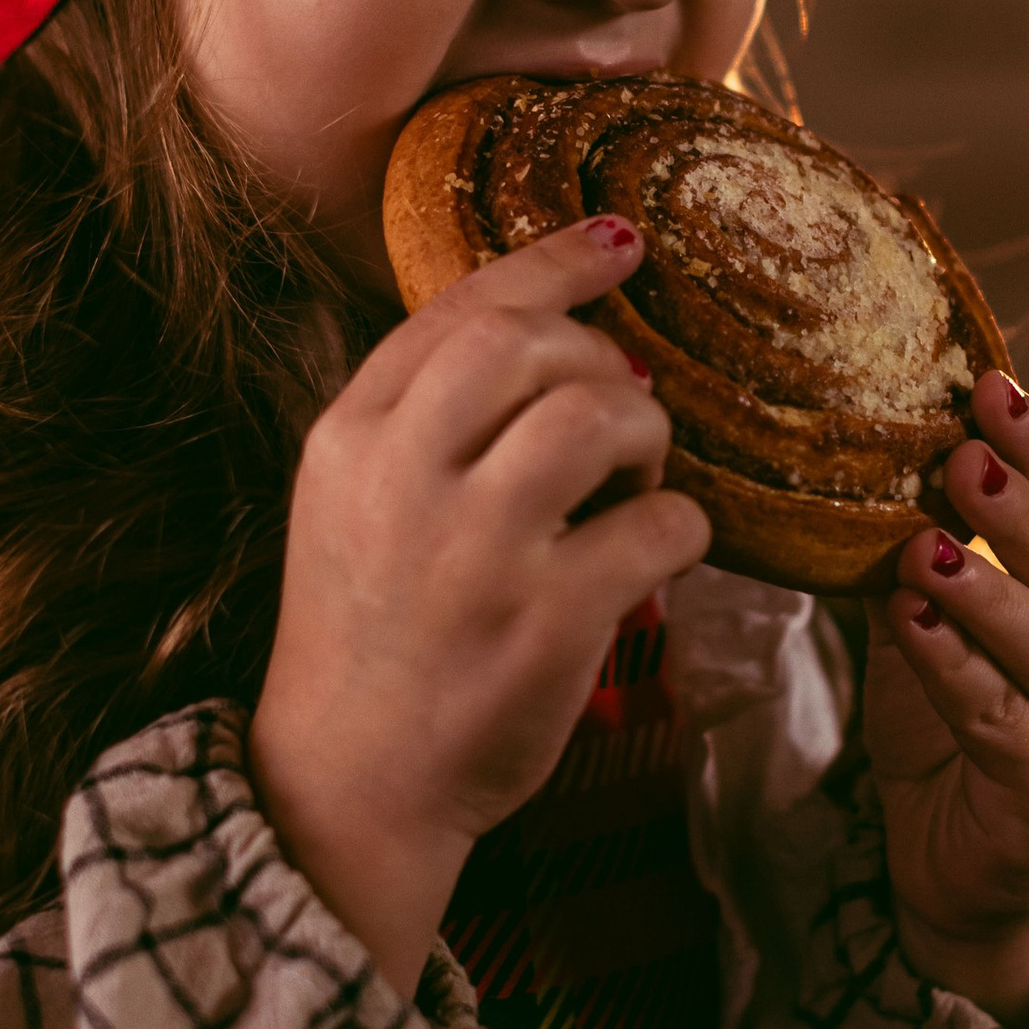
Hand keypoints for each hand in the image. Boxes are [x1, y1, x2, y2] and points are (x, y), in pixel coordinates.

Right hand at [248, 216, 710, 993]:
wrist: (347, 786)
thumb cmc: (370, 639)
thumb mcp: (351, 506)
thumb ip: (422, 419)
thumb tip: (551, 334)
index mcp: (349, 438)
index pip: (459, 308)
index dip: (553, 263)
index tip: (619, 243)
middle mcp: (402, 479)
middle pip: (529, 342)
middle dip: (600, 361)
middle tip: (619, 415)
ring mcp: (474, 552)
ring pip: (602, 413)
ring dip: (646, 437)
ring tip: (633, 489)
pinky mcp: (544, 624)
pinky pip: (660, 526)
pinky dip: (681, 530)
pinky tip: (655, 562)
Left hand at [865, 373, 1028, 1028]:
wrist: (969, 877)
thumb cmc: (958, 736)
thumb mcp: (937, 629)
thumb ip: (923, 553)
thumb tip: (866, 456)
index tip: (992, 386)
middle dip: (1020, 505)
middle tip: (965, 451)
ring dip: (986, 590)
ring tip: (926, 543)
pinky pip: (1002, 719)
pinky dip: (954, 669)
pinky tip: (911, 622)